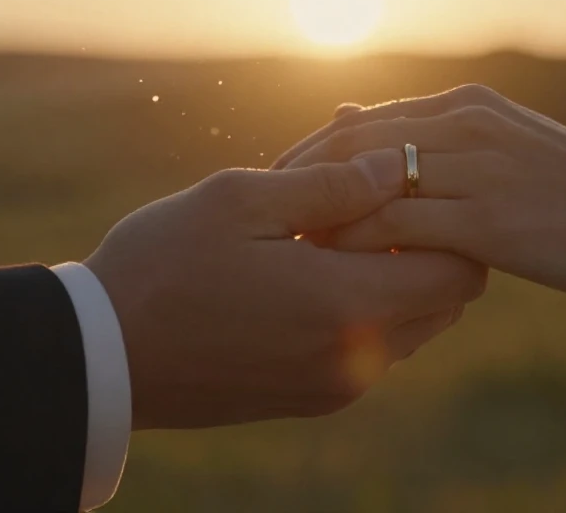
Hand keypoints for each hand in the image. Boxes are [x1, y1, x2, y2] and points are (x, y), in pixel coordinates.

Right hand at [84, 149, 485, 429]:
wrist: (103, 356)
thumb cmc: (164, 266)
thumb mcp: (242, 201)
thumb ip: (333, 183)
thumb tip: (399, 166)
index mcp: (349, 306)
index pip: (461, 271)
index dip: (448, 221)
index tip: (406, 183)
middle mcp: (357, 359)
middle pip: (446, 301)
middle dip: (426, 246)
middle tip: (370, 198)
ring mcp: (335, 386)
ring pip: (412, 326)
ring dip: (394, 276)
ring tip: (332, 227)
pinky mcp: (310, 399)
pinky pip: (372, 349)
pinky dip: (364, 307)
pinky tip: (309, 264)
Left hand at [276, 86, 565, 311]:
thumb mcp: (512, 155)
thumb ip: (445, 147)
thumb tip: (366, 127)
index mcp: (469, 106)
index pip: (358, 123)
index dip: (309, 160)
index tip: (278, 199)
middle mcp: (467, 124)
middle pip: (347, 144)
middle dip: (296, 184)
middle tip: (263, 229)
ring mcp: (478, 168)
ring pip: (364, 182)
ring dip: (318, 218)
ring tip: (285, 255)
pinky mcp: (492, 220)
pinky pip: (398, 227)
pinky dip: (358, 246)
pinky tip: (336, 276)